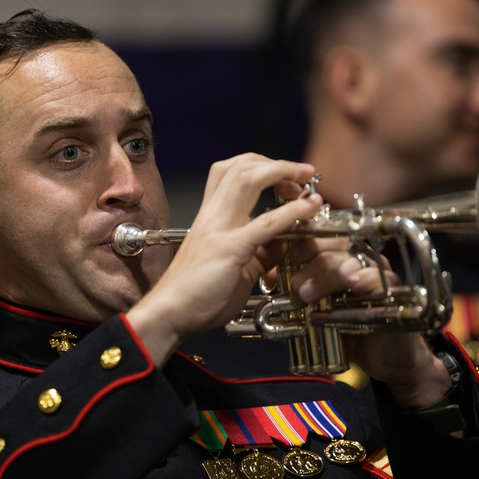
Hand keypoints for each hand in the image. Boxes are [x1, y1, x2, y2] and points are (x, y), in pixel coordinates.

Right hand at [127, 154, 321, 364]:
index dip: (263, 166)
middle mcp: (212, 215)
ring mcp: (220, 229)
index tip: (288, 177)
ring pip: (247, 178)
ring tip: (305, 179)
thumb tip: (285, 242)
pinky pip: (265, 223)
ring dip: (282, 172)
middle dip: (276, 163)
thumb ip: (260, 252)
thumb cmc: (196, 296)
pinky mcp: (230, 249)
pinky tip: (309, 206)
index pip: (232, 172)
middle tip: (302, 173)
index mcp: (210, 217)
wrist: (169, 315)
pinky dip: (292, 210)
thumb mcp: (236, 267)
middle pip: (241, 166)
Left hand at [288, 238, 452, 407]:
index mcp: (340, 259)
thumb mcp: (318, 311)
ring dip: (324, 276)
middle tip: (293, 290)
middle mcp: (359, 260)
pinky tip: (352, 284)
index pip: (315, 241)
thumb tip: (269, 278)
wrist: (386, 359)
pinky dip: (364, 279)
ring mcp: (376, 272)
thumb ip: (297, 292)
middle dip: (305, 267)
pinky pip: (377, 278)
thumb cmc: (352, 332)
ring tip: (306, 295)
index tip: (276, 274)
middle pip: (329, 249)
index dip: (294, 253)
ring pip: (347, 262)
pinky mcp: (392, 290)